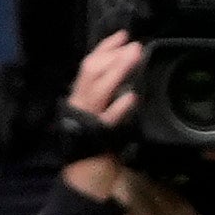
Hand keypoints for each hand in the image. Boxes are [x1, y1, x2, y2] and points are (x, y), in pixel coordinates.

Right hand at [59, 32, 141, 203]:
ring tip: (134, 57)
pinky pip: (107, 120)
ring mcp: (86, 119)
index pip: (90, 66)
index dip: (105, 48)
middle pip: (91, 72)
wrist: (84, 179)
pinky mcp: (96, 137)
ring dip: (117, 71)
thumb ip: (107, 98)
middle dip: (112, 55)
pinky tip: (132, 98)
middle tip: (134, 44)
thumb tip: (125, 77)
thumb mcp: (100, 116)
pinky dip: (119, 108)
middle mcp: (80, 104)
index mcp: (81, 97)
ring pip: (98, 90)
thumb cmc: (95, 145)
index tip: (123, 35)